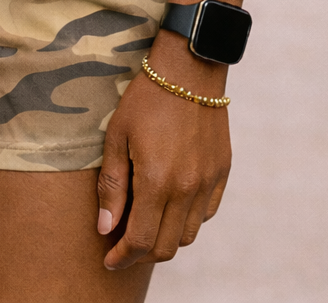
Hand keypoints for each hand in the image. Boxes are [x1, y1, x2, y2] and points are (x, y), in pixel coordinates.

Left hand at [96, 41, 230, 268]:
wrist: (189, 68)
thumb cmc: (146, 98)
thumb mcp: (117, 136)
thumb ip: (113, 186)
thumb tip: (106, 228)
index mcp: (158, 181)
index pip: (141, 240)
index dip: (122, 256)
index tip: (109, 259)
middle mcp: (187, 188)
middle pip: (166, 246)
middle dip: (141, 254)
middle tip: (123, 247)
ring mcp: (208, 182)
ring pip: (189, 235)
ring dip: (166, 240)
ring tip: (146, 226)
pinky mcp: (222, 172)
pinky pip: (206, 213)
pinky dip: (187, 220)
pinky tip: (171, 207)